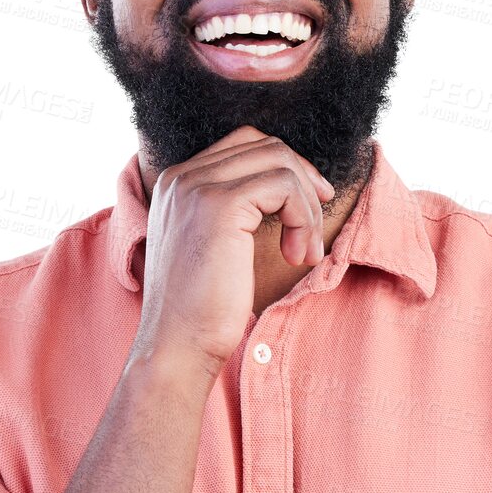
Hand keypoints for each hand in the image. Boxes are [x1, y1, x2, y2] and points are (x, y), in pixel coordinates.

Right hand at [131, 125, 334, 377]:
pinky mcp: (218, 205)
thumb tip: (288, 187)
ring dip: (307, 208)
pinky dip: (303, 218)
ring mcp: (196, 187)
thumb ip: (235, 212)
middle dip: (303, 181)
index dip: (286, 169)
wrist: (177, 347)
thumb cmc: (202, 310)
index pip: (244, 145)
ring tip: (304, 252)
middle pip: (264, 145)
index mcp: (176, 183)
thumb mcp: (216, 248)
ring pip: (279, 163)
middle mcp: (181, 177)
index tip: (311, 205)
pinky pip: (283, 186)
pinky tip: (297, 255)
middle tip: (314, 226)